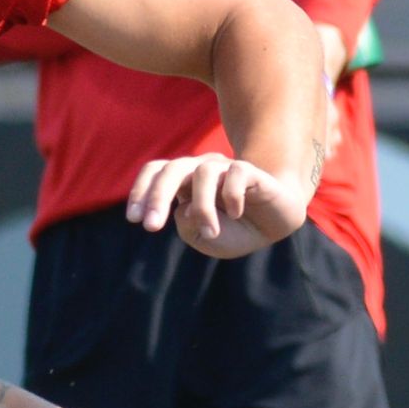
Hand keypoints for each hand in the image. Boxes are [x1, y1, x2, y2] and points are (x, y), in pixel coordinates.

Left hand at [124, 154, 310, 259]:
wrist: (274, 225)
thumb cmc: (234, 230)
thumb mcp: (205, 239)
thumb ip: (188, 227)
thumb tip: (184, 208)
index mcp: (183, 183)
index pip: (155, 172)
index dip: (141, 191)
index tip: (134, 220)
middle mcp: (200, 170)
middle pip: (171, 168)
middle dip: (157, 197)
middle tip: (151, 227)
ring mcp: (225, 168)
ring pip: (203, 173)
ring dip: (203, 207)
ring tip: (212, 232)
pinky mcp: (250, 170)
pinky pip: (236, 174)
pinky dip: (232, 197)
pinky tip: (236, 213)